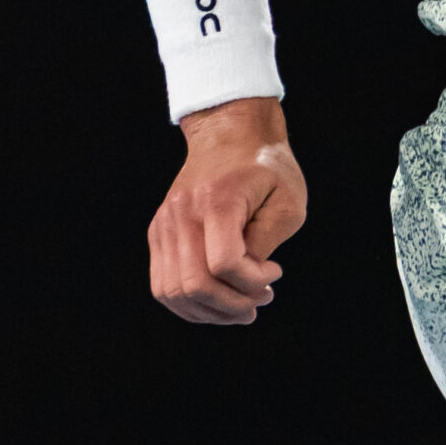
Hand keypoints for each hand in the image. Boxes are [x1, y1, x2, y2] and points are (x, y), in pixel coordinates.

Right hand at [147, 96, 307, 324]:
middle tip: (260, 301)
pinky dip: (189, 303)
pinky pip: (163, 284)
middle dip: (232, 305)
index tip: (276, 273)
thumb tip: (245, 281)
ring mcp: (164, 224)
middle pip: (195, 284)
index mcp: (218, 200)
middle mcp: (182, 214)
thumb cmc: (267, 167)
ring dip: (209, 312)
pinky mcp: (158, 232)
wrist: (229, 133)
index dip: (252, 281)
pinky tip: (218, 302)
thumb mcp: (287, 199)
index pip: (224, 263)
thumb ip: (266, 242)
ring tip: (240, 309)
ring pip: (173, 292)